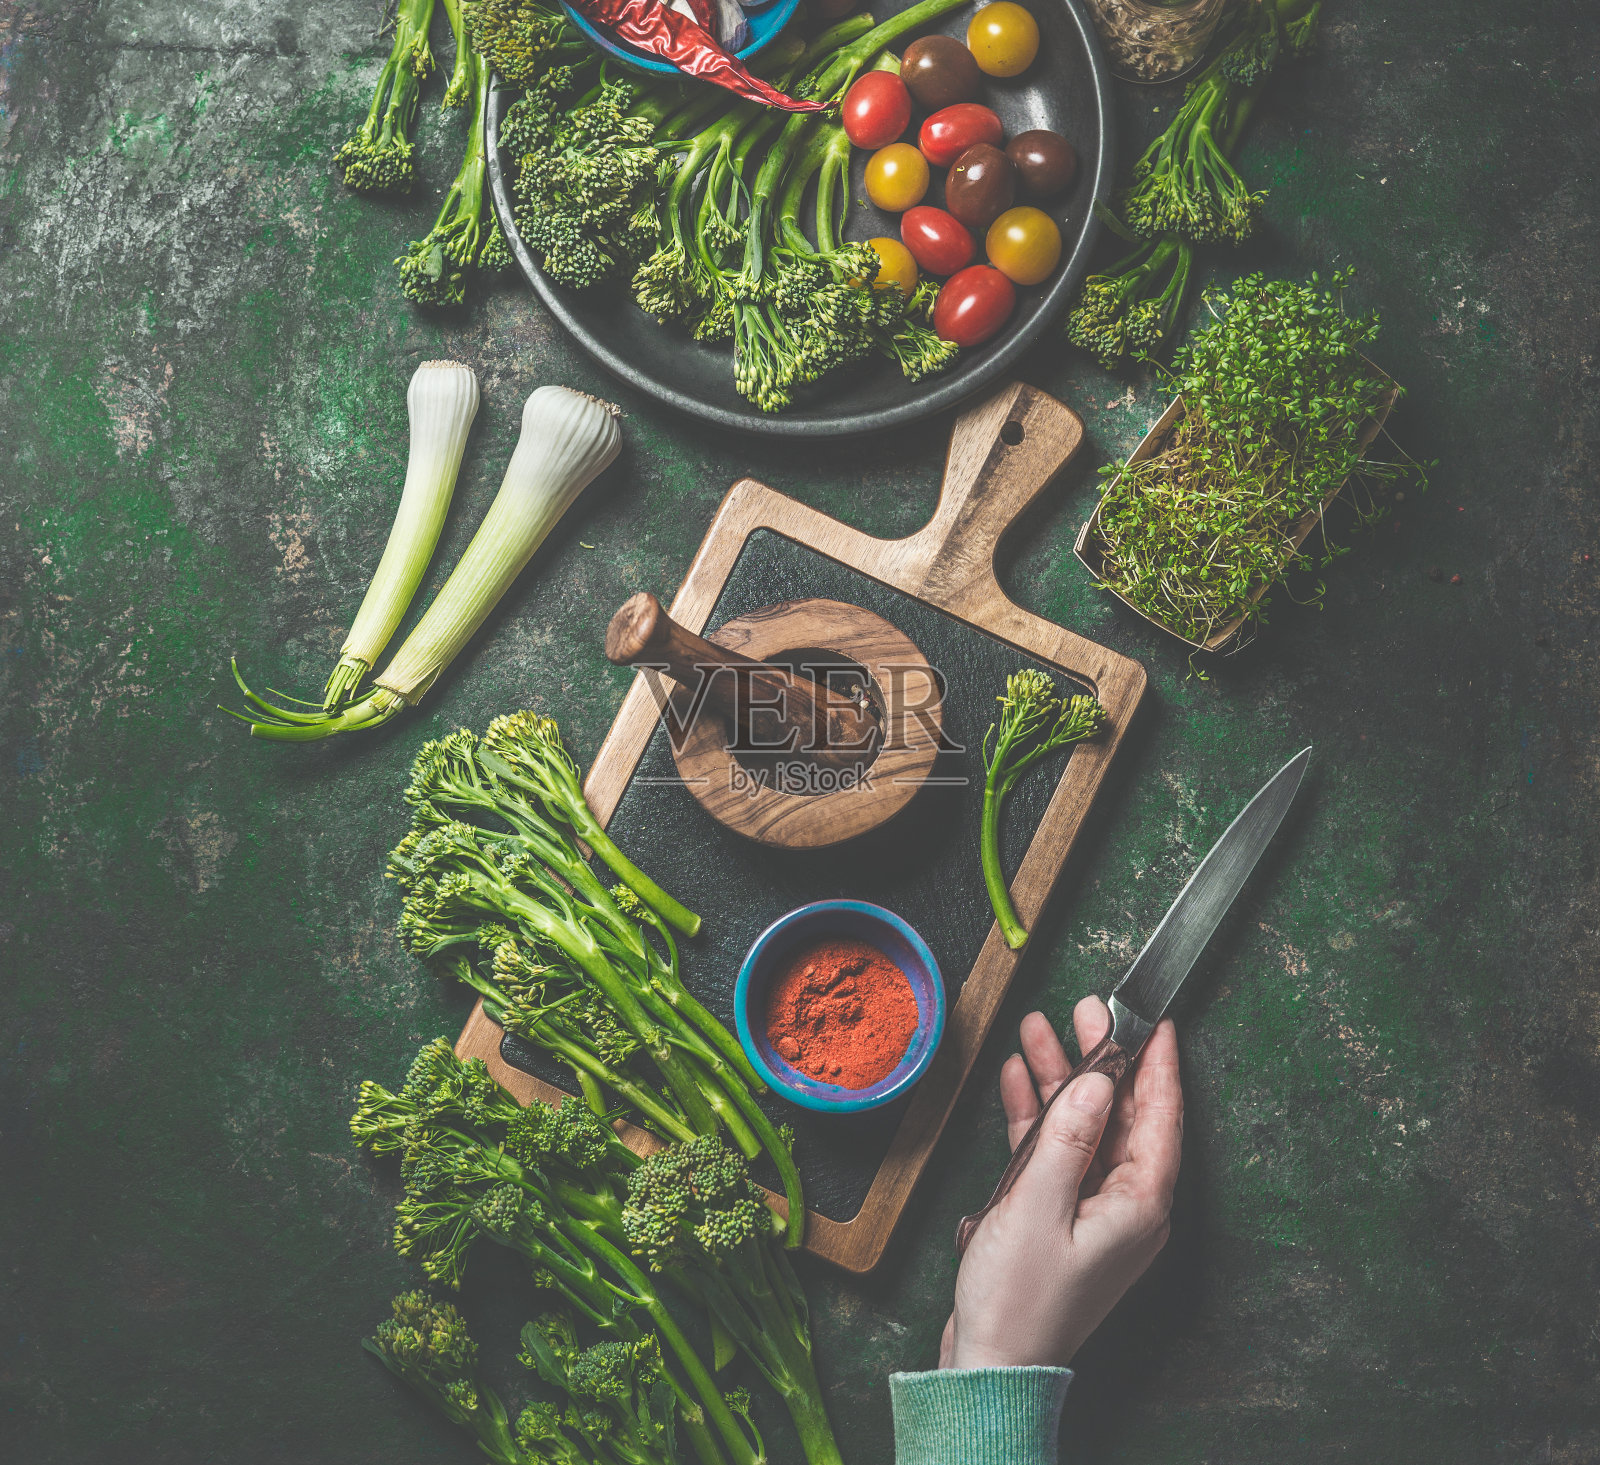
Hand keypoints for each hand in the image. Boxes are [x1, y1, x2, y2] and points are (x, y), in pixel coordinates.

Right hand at [939, 997, 1182, 1369]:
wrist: (991, 1365)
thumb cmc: (1020, 1301)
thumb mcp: (1038, 1207)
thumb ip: (1067, 1138)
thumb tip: (1098, 1083)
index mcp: (1139, 1206)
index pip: (1160, 1119)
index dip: (1157, 1065)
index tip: (1155, 1021)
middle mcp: (1124, 1206)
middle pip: (1121, 1115)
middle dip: (1102, 1060)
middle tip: (1086, 1010)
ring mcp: (1091, 1211)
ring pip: (1084, 1126)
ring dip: (1061, 1080)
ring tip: (1039, 1030)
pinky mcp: (1059, 1217)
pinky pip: (1056, 1152)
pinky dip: (1036, 1116)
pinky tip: (1016, 1080)